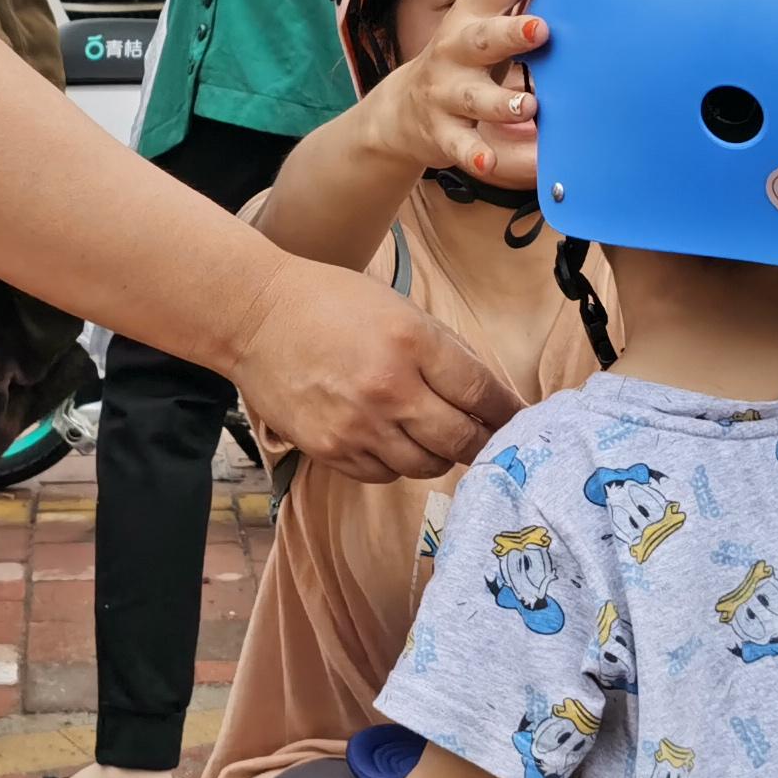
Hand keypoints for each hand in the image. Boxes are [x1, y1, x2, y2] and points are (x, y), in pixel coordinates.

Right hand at [230, 257, 519, 482]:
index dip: (509, 412)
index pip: (483, 393)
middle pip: (463, 440)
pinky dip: (398, 462)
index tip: (521, 420)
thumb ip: (447, 352)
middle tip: (486, 437)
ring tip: (432, 434)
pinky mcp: (331, 450)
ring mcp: (359, 426)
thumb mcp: (401, 310)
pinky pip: (386, 474)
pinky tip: (391, 438)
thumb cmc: (332, 304)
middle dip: (482, 441)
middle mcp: (390, 390)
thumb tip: (490, 394)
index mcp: (414, 344)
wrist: (256, 317)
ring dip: (439, 453)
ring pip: (428, 465)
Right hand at [355, 0, 557, 191]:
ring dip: (500, 100)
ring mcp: (447, 92)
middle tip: (541, 29)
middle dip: (511, 32)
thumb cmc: (466, 53)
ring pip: (473, 97)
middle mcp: (457, 49)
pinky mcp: (444, 133)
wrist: (403, 111)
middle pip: (483, 38)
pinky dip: (476, 156)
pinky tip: (489, 165)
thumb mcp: (488, 8)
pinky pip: (461, 147)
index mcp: (474, 14)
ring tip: (527, 104)